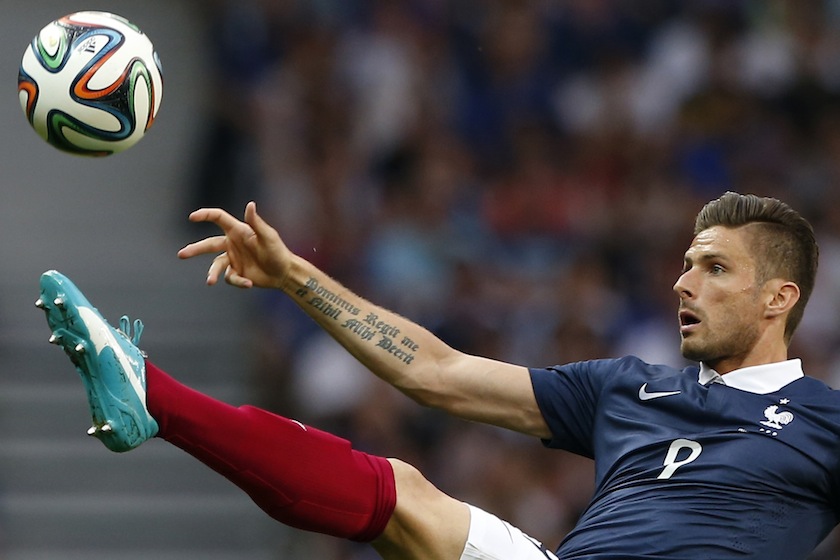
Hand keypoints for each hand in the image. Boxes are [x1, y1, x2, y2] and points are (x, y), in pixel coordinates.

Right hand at [177, 201, 292, 288]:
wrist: (284, 272)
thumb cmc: (278, 251)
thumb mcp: (268, 236)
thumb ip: (256, 222)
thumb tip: (250, 205)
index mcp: (238, 231)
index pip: (218, 219)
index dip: (205, 215)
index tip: (192, 217)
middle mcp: (232, 244)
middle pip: (209, 244)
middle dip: (195, 249)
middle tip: (181, 254)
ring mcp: (233, 259)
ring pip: (215, 265)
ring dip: (212, 273)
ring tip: (210, 281)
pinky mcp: (236, 273)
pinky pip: (231, 278)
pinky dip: (238, 281)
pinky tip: (249, 283)